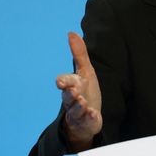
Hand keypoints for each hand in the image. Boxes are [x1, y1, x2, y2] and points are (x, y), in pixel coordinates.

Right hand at [56, 32, 101, 151]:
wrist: (87, 117)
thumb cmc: (86, 91)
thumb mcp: (85, 71)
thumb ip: (79, 54)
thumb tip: (71, 33)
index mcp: (72, 85)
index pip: (64, 82)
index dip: (63, 82)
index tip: (61, 82)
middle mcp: (73, 99)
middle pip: (67, 97)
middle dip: (70, 95)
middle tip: (74, 92)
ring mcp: (78, 112)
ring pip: (75, 110)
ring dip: (79, 106)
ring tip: (83, 102)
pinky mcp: (86, 122)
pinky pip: (86, 121)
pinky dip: (89, 118)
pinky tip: (93, 114)